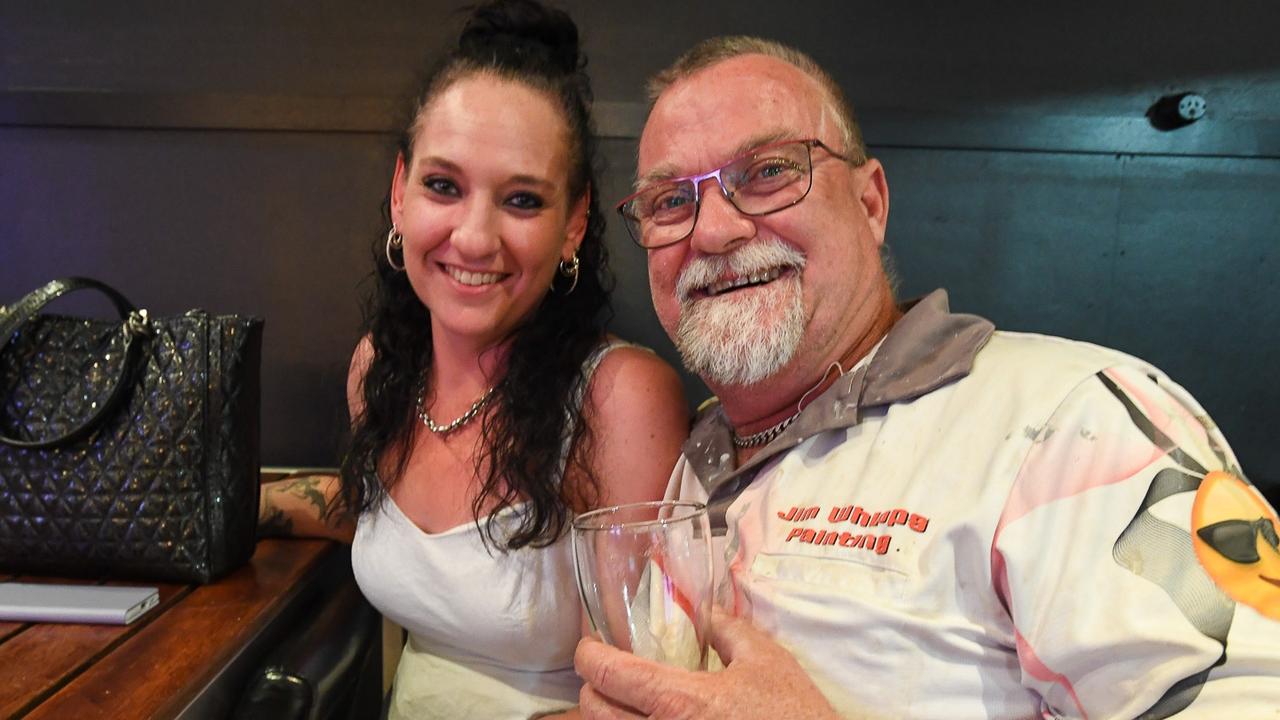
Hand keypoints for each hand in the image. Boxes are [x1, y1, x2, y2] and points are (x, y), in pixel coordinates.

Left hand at [574, 606, 840, 719]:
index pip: (607, 675)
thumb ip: (728, 630)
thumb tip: (707, 614)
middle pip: (593, 712)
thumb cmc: (793, 715)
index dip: (588, 655)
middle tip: (607, 674)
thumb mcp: (767, 661)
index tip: (590, 646)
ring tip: (627, 702)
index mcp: (679, 702)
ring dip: (610, 717)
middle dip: (593, 688)